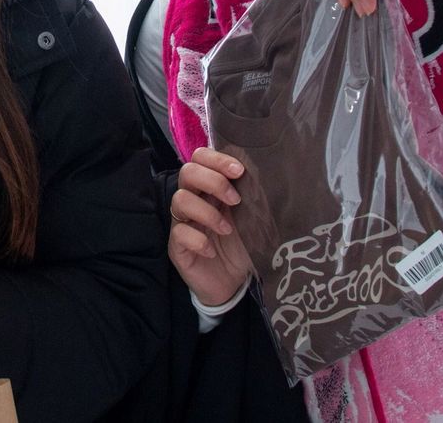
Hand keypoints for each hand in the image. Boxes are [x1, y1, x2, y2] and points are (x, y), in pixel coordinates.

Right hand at [169, 147, 253, 307]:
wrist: (234, 284)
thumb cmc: (243, 246)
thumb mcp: (254, 219)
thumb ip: (254, 196)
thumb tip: (266, 174)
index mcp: (210, 188)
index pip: (201, 158)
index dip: (216, 159)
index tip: (239, 171)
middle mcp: (194, 200)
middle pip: (187, 172)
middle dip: (213, 181)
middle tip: (235, 200)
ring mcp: (182, 222)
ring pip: (180, 200)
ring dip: (207, 212)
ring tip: (227, 229)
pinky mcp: (176, 246)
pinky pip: (179, 233)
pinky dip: (198, 240)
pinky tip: (212, 250)